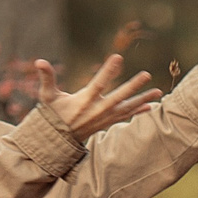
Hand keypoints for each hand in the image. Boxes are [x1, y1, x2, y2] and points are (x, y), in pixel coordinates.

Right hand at [34, 54, 160, 139]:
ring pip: (128, 107)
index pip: (99, 83)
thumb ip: (46, 78)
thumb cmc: (53, 114)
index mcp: (84, 100)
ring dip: (143, 99)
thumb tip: (39, 61)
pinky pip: (127, 116)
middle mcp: (98, 110)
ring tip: (158, 92)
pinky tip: (151, 106)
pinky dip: (139, 111)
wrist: (58, 139)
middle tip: (147, 74)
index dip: (108, 71)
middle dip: (133, 86)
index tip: (118, 57)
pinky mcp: (108, 122)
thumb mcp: (47, 95)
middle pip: (119, 96)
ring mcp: (105, 118)